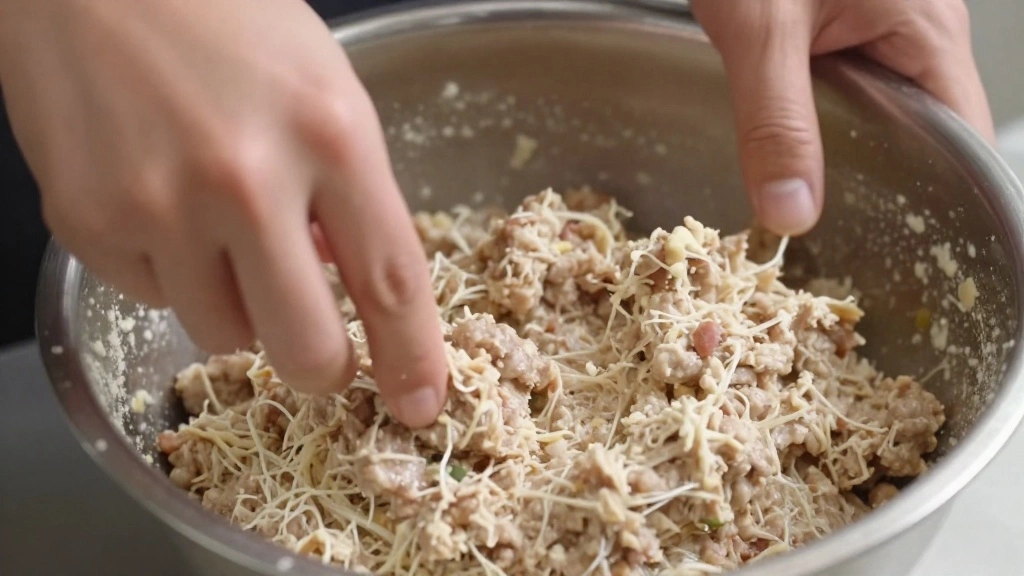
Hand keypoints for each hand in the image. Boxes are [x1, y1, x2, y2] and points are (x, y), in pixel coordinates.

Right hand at [0, 0, 446, 426]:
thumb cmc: (228, 22)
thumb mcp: (324, 91)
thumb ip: (350, 193)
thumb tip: (349, 287)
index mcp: (328, 135)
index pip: (391, 280)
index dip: (412, 357)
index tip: (420, 404)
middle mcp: (245, 179)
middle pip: (306, 347)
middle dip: (322, 366)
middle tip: (320, 349)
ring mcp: (157, 205)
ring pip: (224, 335)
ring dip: (238, 306)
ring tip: (221, 229)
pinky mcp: (87, 222)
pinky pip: (153, 299)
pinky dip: (169, 273)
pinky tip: (160, 203)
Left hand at [690, 0, 994, 235]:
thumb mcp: (761, 28)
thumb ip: (777, 121)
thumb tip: (792, 212)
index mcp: (925, 34)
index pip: (964, 146)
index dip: (944, 207)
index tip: (904, 259)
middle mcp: (920, 34)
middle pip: (926, 139)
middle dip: (887, 192)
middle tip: (841, 253)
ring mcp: (888, 27)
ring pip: (885, 117)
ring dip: (850, 160)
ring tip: (810, 213)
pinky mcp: (850, 23)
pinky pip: (853, 92)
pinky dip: (827, 126)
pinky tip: (792, 153)